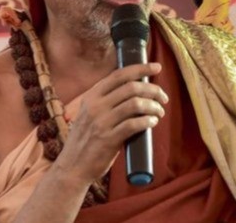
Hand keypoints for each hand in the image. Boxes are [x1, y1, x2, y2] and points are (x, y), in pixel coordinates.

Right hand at [53, 63, 168, 183]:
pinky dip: (147, 121)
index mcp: (91, 97)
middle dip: (153, 90)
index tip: (156, 67)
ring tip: (159, 112)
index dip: (140, 68)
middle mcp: (95, 106)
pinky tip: (153, 122)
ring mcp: (101, 123)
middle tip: (163, 98)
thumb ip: (106, 101)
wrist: (72, 168)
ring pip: (135, 104)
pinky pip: (133, 124)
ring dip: (153, 106)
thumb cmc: (86, 140)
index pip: (119, 75)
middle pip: (132, 88)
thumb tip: (136, 90)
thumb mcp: (89, 114)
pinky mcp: (108, 140)